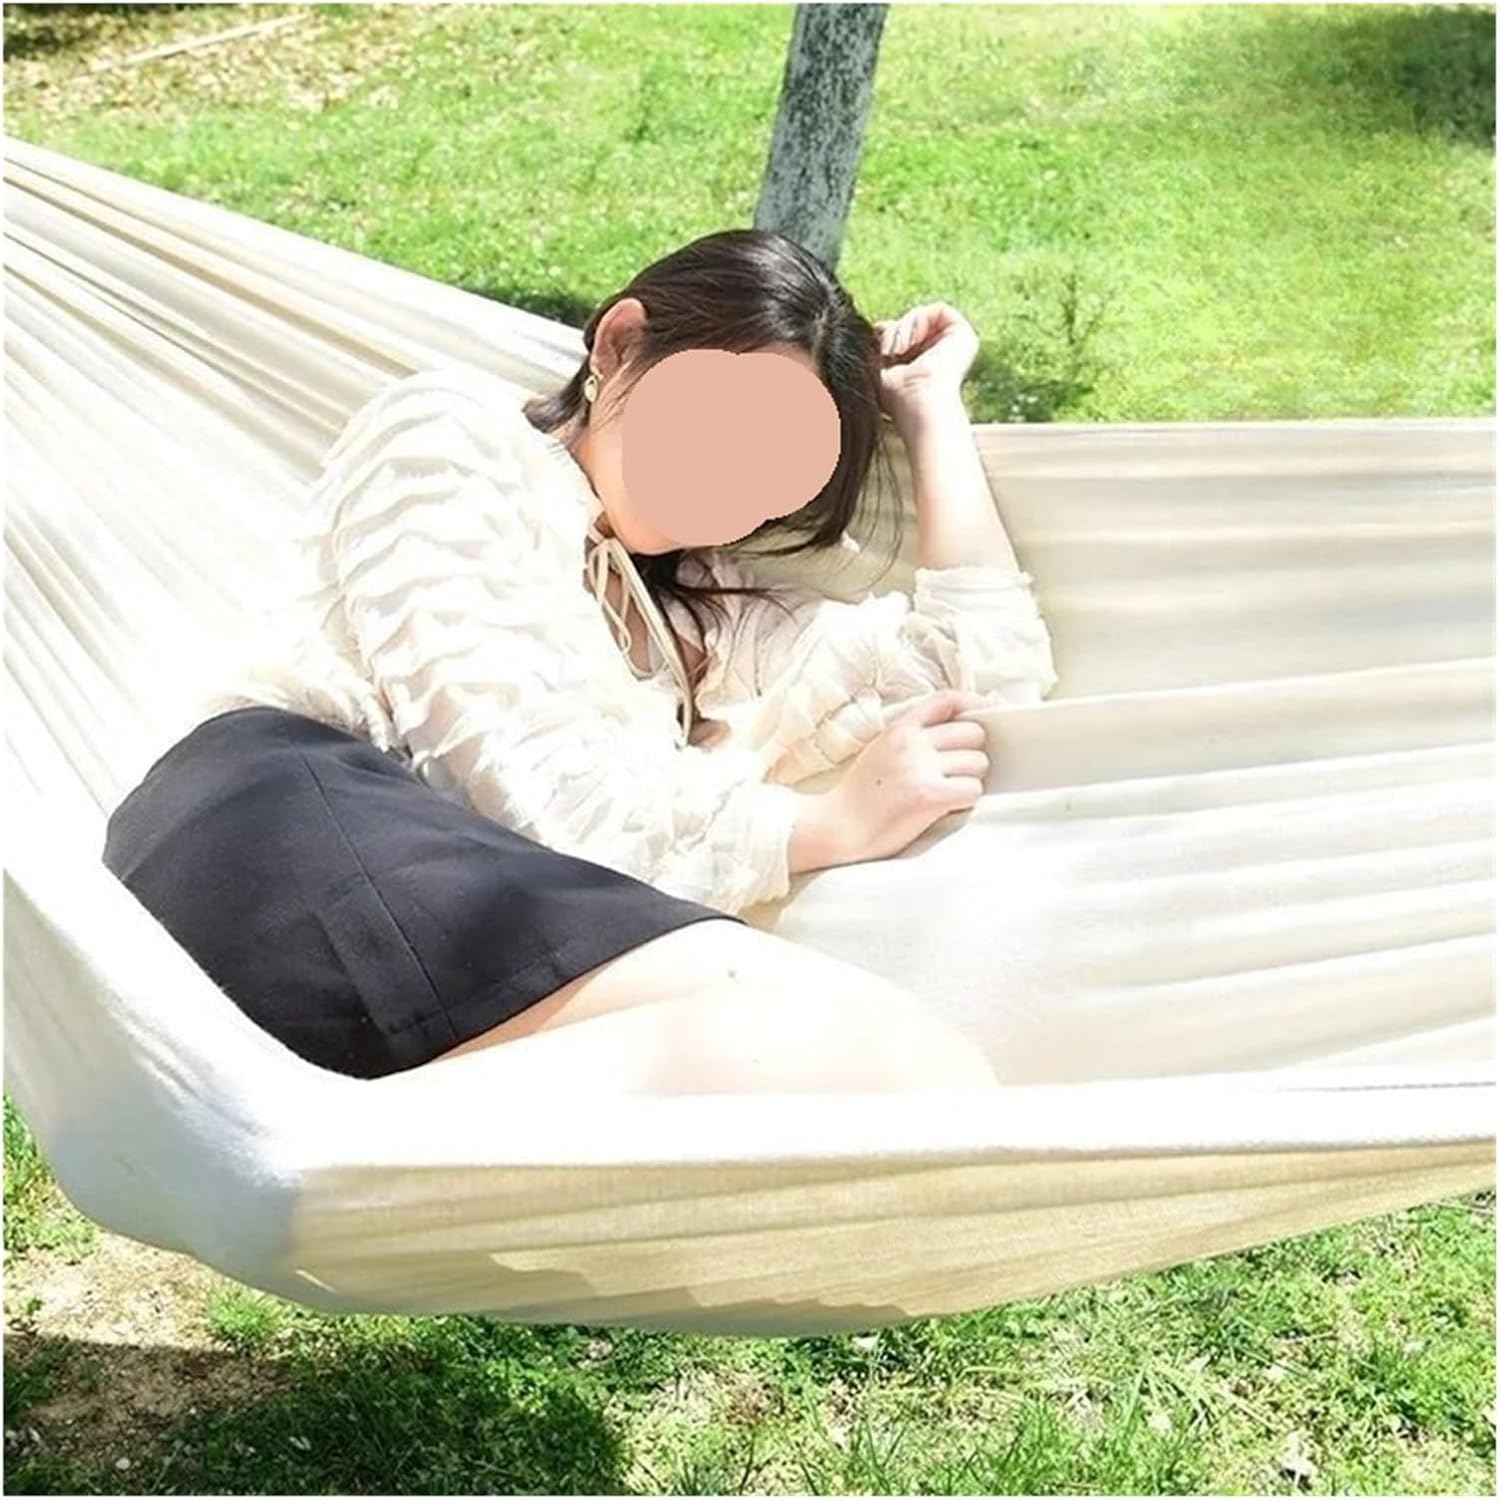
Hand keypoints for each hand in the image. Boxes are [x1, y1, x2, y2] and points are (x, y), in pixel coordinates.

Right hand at [794, 689, 990, 869]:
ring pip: (978, 764)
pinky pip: (972, 791)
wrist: (836, 828)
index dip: (976, 705)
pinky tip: (945, 808)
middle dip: (972, 754)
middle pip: (974, 733)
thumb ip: (912, 738)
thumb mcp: (880, 751)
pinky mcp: (929, 796)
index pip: (948, 700)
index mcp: (900, 729)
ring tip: (946, 794)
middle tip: (956, 774)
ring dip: (969, 781)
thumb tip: (957, 733)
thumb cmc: (858, 797)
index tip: (989, 713)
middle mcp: (912, 743)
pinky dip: (965, 802)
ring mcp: (920, 768)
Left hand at [873, 302, 979, 425]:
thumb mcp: (882, 367)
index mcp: (931, 364)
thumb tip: (879, 325)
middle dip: (895, 331)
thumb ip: (884, 344)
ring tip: (895, 351)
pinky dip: (918, 321)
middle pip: (916, 324)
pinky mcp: (965, 335)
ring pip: (924, 317)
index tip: (880, 351)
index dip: (890, 335)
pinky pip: (939, 310)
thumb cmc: (897, 398)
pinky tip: (908, 343)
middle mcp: (949, 354)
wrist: (917, 406)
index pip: (909, 336)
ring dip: (903, 328)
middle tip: (887, 352)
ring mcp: (959, 344)